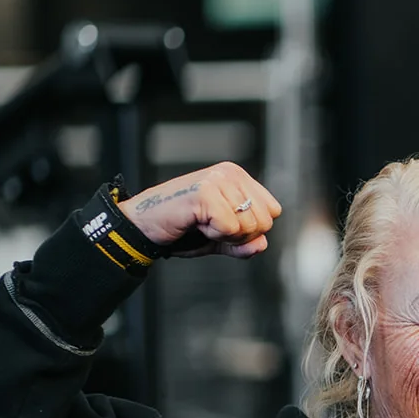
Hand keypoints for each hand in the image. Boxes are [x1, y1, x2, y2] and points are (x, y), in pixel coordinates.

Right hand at [117, 162, 281, 258]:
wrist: (145, 226)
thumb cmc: (181, 229)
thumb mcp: (221, 240)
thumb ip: (244, 243)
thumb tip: (262, 244)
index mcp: (239, 178)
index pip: (273, 212)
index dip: (251, 230)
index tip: (225, 227)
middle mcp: (231, 173)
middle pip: (265, 221)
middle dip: (240, 236)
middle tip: (212, 228)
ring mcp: (218, 180)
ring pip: (249, 226)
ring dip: (225, 236)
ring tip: (202, 224)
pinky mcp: (206, 192)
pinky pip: (230, 228)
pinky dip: (213, 235)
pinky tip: (195, 222)